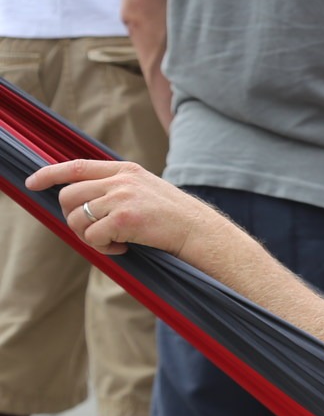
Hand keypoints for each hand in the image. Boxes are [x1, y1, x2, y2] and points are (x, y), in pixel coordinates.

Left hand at [27, 159, 205, 257]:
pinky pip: (92, 237)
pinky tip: (123, 247)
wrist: (198, 230)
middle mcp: (121, 180)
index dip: (50, 173)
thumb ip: (117, 187)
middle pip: (69, 196)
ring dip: (87, 237)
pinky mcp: (124, 219)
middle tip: (93, 232)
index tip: (33, 182)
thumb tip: (81, 200)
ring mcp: (122, 198)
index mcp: (125, 170)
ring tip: (111, 242)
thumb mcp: (146, 189)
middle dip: (72, 218)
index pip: (77, 166)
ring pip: (77, 218)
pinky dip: (103, 248)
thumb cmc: (174, 217)